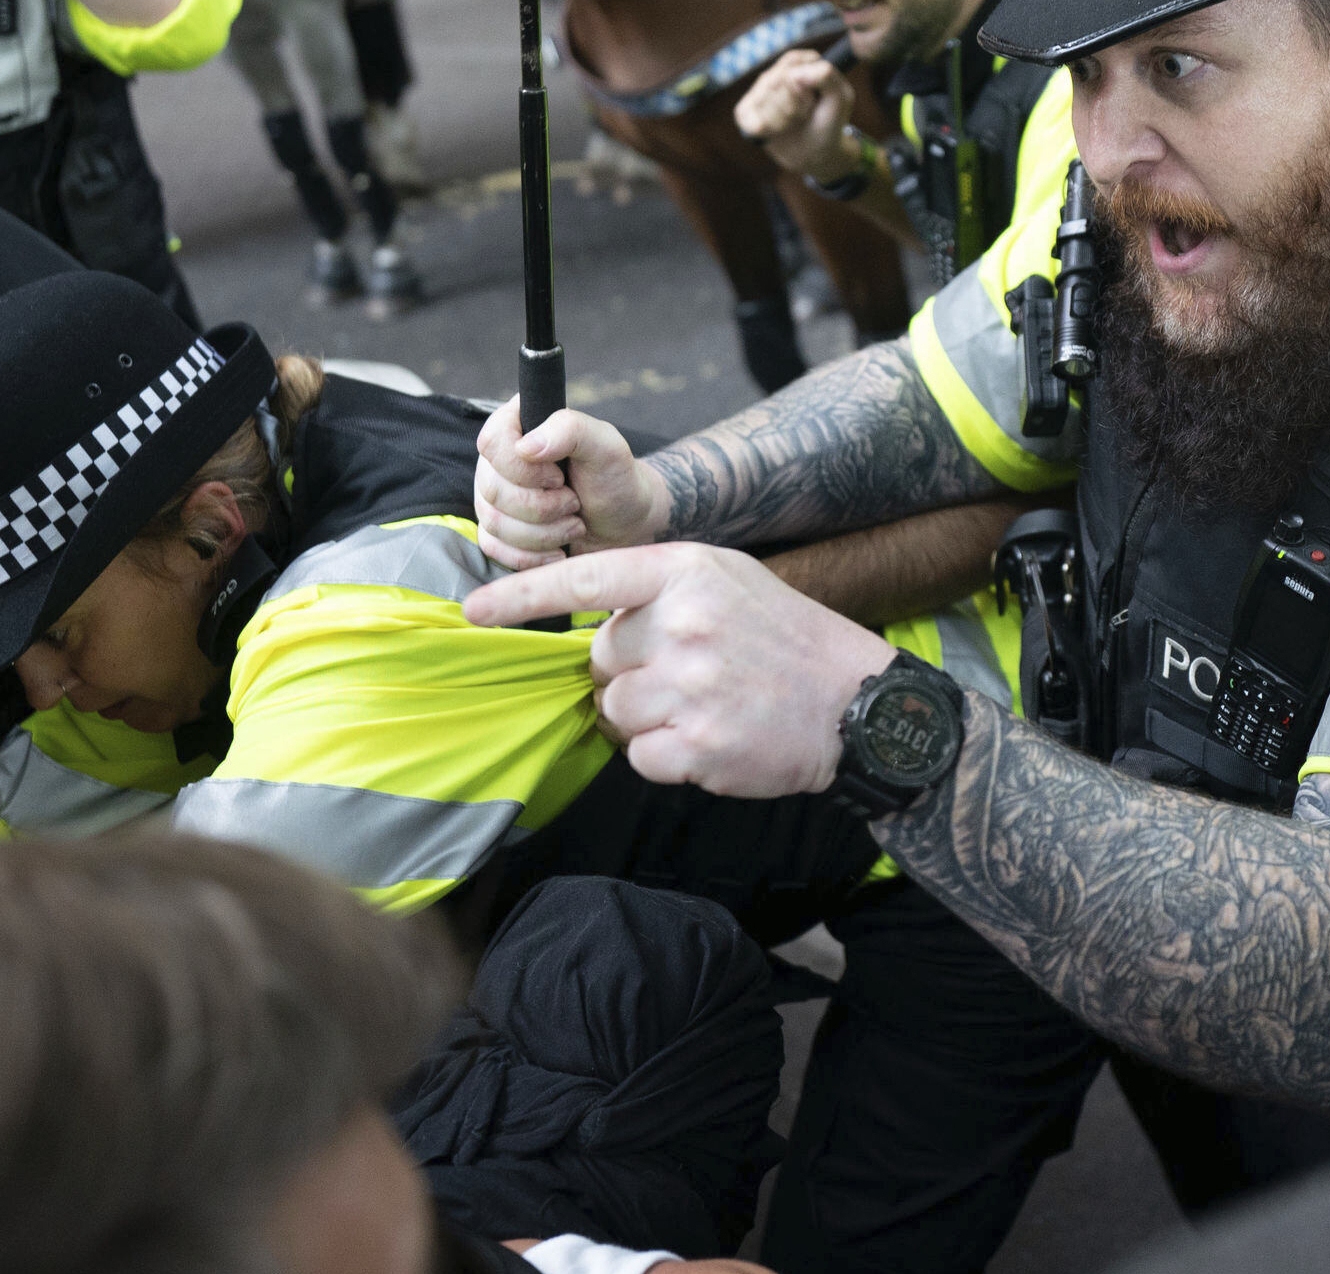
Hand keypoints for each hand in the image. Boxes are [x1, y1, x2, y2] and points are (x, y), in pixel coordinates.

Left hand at [461, 542, 895, 796]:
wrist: (856, 704)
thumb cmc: (785, 638)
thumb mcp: (727, 581)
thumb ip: (658, 590)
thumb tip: (588, 622)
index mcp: (686, 572)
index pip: (586, 579)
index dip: (523, 598)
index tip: (472, 612)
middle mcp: (683, 624)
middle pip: (599, 658)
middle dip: (630, 671)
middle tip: (690, 674)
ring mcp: (690, 687)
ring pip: (614, 710)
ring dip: (647, 716)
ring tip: (705, 706)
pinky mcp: (697, 746)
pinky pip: (639, 758)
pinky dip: (666, 756)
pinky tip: (712, 737)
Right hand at [469, 399, 666, 566]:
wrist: (622, 523)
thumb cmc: (615, 479)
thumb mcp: (605, 446)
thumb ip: (570, 430)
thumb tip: (525, 447)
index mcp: (519, 423)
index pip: (492, 442)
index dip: (524, 469)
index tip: (560, 477)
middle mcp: (498, 458)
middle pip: (492, 488)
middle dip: (542, 506)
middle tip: (574, 503)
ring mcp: (492, 494)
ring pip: (493, 522)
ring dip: (542, 533)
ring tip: (573, 524)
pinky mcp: (494, 529)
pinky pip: (493, 548)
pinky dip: (531, 556)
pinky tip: (558, 550)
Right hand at [732, 49, 854, 182]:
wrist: (815, 151)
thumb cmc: (829, 122)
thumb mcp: (840, 99)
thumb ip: (827, 76)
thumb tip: (795, 73)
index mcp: (801, 62)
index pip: (792, 65)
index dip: (804, 89)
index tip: (815, 100)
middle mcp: (777, 71)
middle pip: (776, 83)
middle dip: (795, 107)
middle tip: (805, 114)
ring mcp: (759, 90)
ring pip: (764, 102)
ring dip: (784, 120)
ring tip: (794, 123)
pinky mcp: (745, 110)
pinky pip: (752, 121)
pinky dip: (769, 131)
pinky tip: (778, 131)